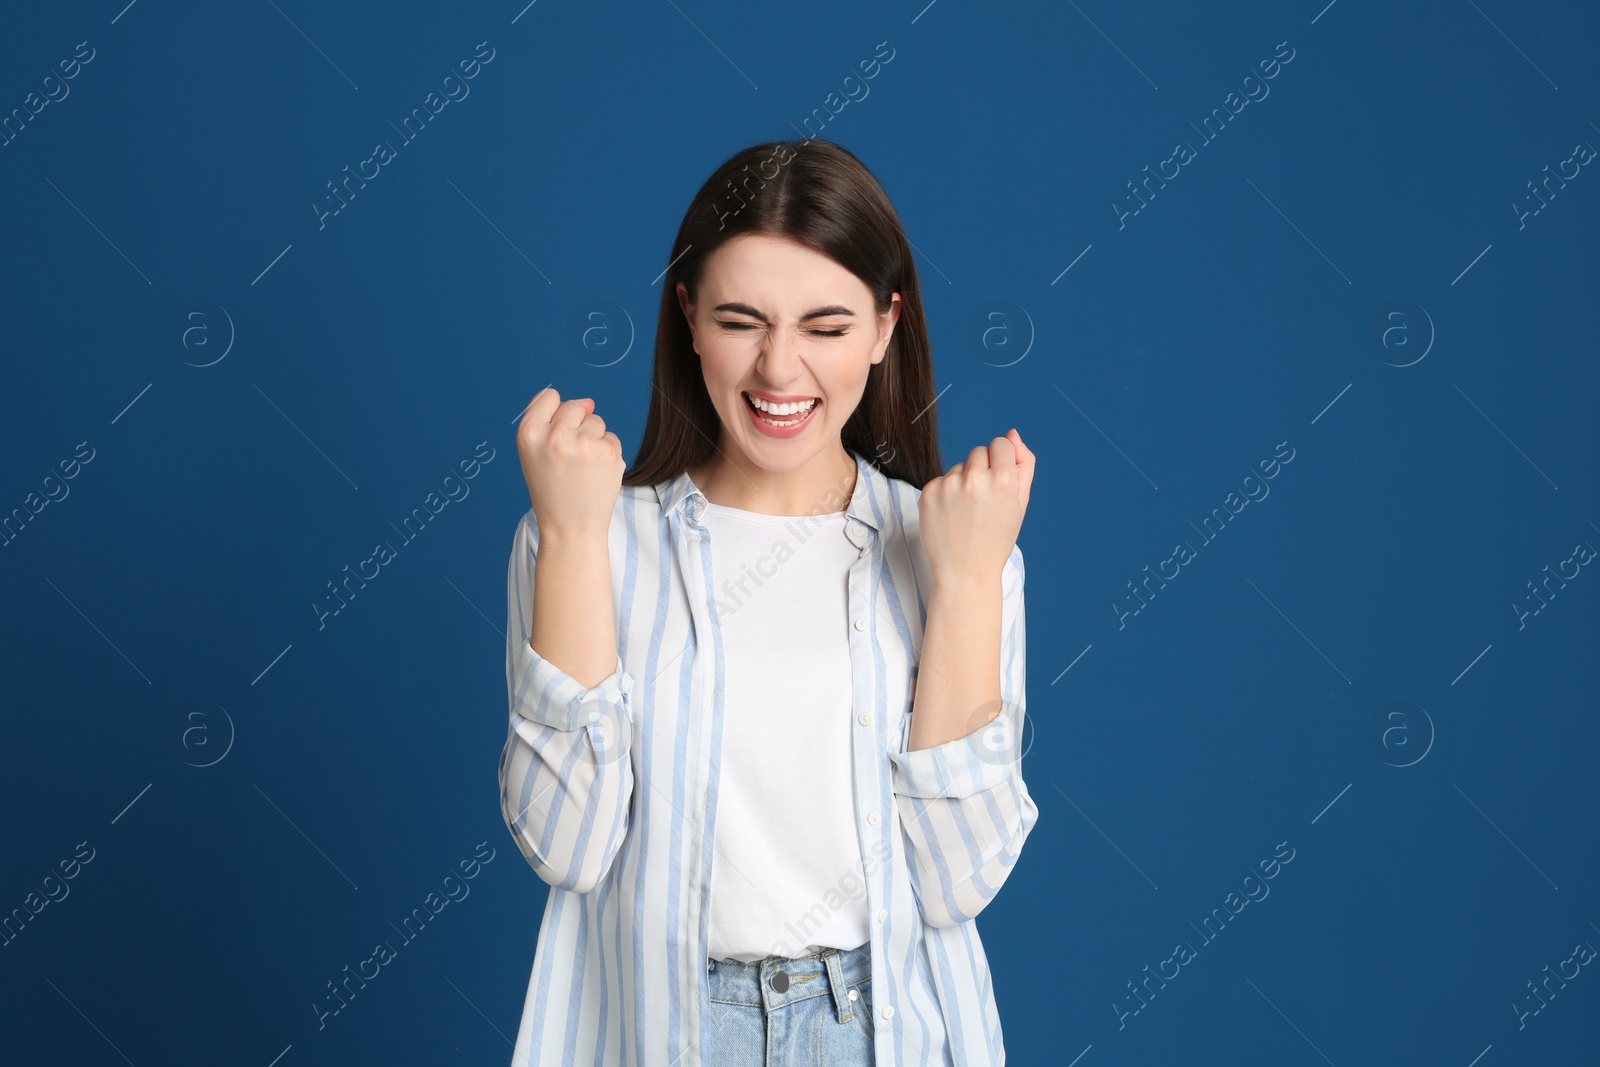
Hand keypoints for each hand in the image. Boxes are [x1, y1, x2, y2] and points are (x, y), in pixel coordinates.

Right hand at [516, 386, 624, 542]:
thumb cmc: (551, 490)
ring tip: (583, 467)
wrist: (570, 528)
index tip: (555, 436)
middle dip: (576, 425)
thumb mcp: (533, 454)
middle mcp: (555, 435)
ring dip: (593, 439)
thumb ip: (550, 421)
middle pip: (575, 406)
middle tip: (570, 457)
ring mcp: (584, 443)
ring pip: (596, 420)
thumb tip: (589, 402)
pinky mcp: (609, 453)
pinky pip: (611, 437)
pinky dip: (607, 452)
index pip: (549, 396)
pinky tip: (596, 472)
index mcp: (529, 434)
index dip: (555, 414)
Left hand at [918, 429, 1034, 584]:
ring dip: (963, 482)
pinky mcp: (928, 493)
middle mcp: (975, 479)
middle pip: (979, 451)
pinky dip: (946, 494)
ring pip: (959, 466)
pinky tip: (951, 516)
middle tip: (984, 502)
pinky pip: (941, 480)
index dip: (1001, 463)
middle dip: (982, 470)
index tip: (999, 483)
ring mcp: (949, 486)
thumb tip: (1012, 433)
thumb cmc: (996, 539)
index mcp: (1004, 480)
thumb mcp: (1019, 503)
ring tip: (967, 512)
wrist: (965, 573)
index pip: (1001, 444)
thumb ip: (1023, 464)